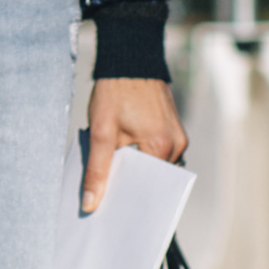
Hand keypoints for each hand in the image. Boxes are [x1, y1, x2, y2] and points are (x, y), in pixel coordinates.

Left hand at [83, 76, 186, 213]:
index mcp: (162, 146)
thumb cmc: (115, 91)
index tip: (109, 210)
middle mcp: (177, 144)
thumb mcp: (100, 132)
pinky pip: (158, 153)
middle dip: (131, 185)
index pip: (147, 187)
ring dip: (136, 169)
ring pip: (155, 166)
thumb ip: (97, 170)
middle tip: (106, 194)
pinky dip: (142, 156)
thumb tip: (90, 204)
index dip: (127, 198)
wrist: (130, 59)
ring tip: (113, 171)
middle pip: (153, 179)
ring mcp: (178, 136)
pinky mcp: (173, 129)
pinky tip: (123, 155)